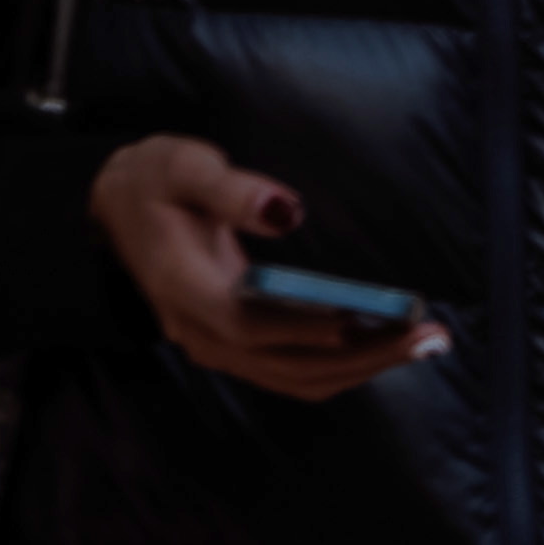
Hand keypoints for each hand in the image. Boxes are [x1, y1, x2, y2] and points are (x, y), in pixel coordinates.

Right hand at [91, 136, 442, 399]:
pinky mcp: (237, 349)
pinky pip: (296, 372)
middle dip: (363, 355)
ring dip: (364, 367)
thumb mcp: (182, 166)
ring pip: (298, 378)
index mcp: (183, 288)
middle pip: (289, 364)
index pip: (248, 324)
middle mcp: (200, 332)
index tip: (364, 319)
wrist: (115, 214)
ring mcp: (218, 348)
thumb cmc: (152, 183)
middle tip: (428, 335)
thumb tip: (285, 212)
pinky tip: (388, 345)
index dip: (306, 328)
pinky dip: (345, 366)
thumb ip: (231, 189)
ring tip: (424, 343)